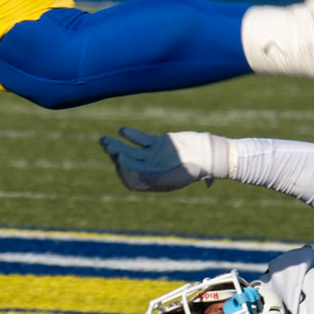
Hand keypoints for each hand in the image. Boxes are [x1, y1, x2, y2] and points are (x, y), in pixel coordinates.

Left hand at [100, 126, 220, 191]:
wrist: (209, 155)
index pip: (130, 179)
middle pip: (127, 163)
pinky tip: (122, 131)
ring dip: (117, 145)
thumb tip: (131, 171)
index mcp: (153, 182)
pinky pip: (141, 139)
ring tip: (104, 139)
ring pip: (130, 151)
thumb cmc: (192, 170)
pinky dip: (131, 135)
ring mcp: (154, 156)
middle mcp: (151, 170)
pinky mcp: (159, 143)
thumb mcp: (171, 177)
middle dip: (115, 155)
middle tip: (107, 145)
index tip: (119, 161)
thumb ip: (150, 177)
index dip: (122, 172)